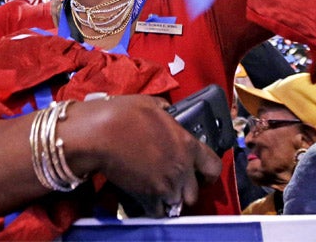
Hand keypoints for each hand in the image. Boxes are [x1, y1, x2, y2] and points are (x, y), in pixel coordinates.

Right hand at [68, 95, 221, 216]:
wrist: (101, 133)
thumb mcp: (152, 104)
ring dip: (169, 199)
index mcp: (187, 144)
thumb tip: (166, 114)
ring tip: (158, 190)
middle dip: (185, 190)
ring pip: (176, 204)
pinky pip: (157, 212)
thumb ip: (166, 114)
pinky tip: (146, 198)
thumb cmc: (124, 114)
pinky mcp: (147, 196)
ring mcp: (165, 185)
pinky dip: (153, 208)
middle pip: (194, 193)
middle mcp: (181, 168)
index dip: (209, 173)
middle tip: (175, 182)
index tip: (203, 175)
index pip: (213, 167)